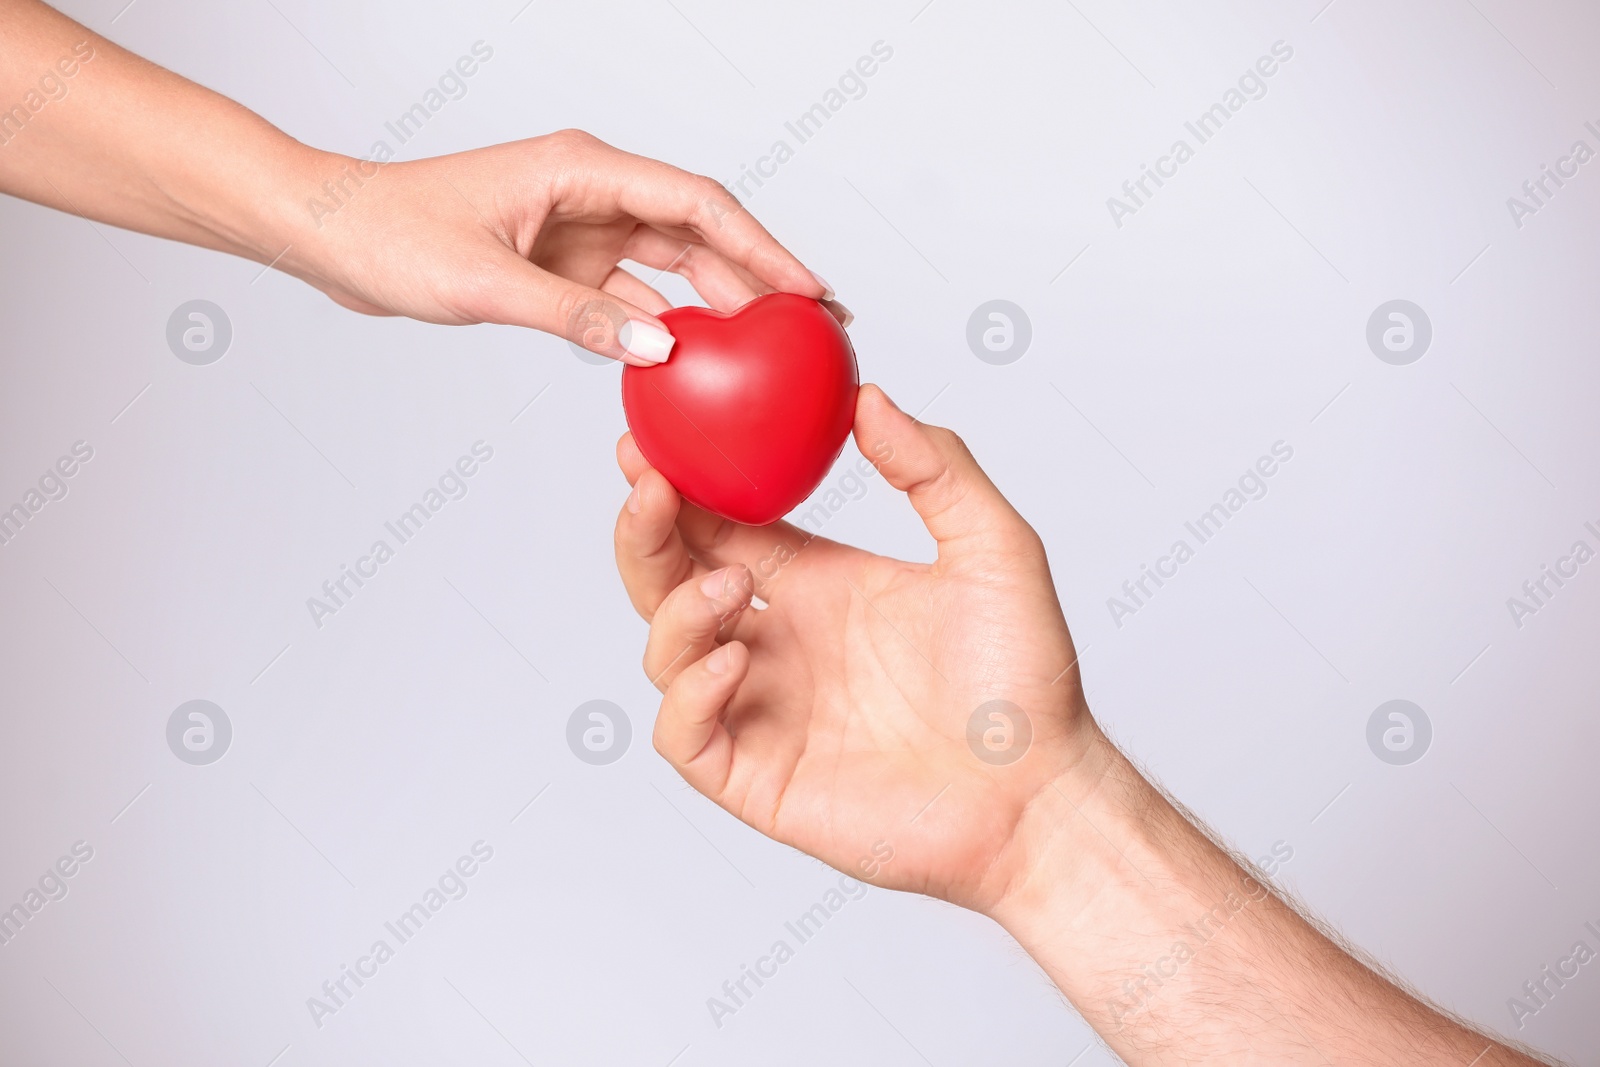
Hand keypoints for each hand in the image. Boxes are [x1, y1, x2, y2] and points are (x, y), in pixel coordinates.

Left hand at [282, 130, 844, 364]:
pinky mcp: (561, 263)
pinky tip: (694, 357)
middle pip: (698, 232)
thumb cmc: (391, 234)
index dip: (762, 247)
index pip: (697, 204)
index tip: (806, 289)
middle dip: (758, 274)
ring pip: (671, 264)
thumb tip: (663, 348)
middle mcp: (591, 192)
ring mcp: (578, 228)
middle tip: (811, 323)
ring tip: (771, 343)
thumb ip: (577, 317)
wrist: (331, 234)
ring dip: (718, 301)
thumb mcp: (486, 284)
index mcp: (582, 171)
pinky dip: (664, 324)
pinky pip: (631, 294)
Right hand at [612, 384, 1099, 910]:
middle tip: (648, 490)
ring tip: (728, 586)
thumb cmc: (1026, 681)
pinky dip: (690, 693)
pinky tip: (737, 660)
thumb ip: (936, 468)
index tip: (651, 439)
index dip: (678, 485)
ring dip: (677, 609)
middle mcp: (781, 643)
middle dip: (645, 535)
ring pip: (666, 652)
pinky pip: (685, 735)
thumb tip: (869, 399)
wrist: (1043, 790)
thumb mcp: (994, 548)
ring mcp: (766, 711)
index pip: (720, 526)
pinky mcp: (761, 779)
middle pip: (672, 582)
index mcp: (817, 585)